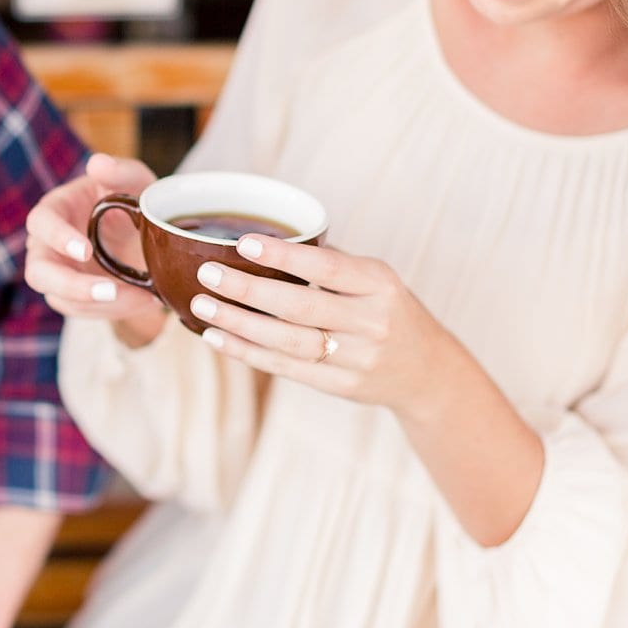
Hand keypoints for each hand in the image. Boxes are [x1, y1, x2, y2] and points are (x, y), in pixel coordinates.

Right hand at [25, 153, 166, 344]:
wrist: (148, 234)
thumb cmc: (132, 200)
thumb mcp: (135, 180)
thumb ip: (119, 170)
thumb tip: (97, 163)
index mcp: (56, 210)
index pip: (41, 223)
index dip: (58, 238)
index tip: (86, 250)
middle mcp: (49, 245)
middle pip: (39, 272)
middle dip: (72, 285)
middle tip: (110, 290)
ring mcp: (60, 274)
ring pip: (61, 299)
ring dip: (100, 305)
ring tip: (144, 298)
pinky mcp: (76, 297)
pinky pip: (85, 312)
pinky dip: (114, 311)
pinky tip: (145, 301)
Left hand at [189, 235, 462, 418]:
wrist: (425, 371)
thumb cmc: (388, 311)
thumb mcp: (375, 279)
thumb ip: (331, 264)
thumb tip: (268, 241)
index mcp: (379, 285)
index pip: (328, 268)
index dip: (285, 256)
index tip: (244, 243)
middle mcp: (371, 322)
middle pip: (301, 307)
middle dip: (249, 291)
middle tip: (208, 274)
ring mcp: (356, 358)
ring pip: (288, 342)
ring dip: (239, 323)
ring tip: (202, 305)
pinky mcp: (340, 386)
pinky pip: (285, 368)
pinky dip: (247, 352)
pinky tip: (216, 336)